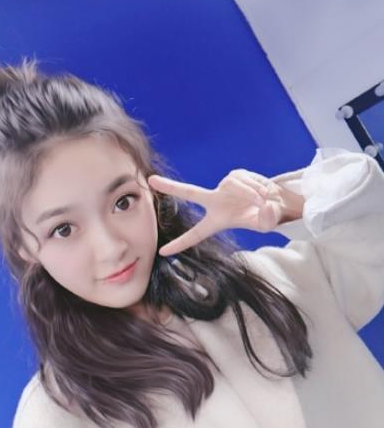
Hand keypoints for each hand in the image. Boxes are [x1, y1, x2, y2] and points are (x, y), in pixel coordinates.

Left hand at [148, 169, 301, 256]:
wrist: (276, 201)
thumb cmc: (266, 217)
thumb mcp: (266, 224)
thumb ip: (267, 220)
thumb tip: (265, 208)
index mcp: (217, 220)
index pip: (195, 234)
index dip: (180, 244)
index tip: (162, 252)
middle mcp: (216, 201)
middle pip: (189, 192)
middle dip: (170, 186)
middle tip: (151, 180)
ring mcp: (223, 186)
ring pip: (236, 187)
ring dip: (253, 194)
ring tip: (262, 200)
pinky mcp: (234, 175)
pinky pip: (243, 179)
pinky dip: (256, 185)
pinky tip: (261, 190)